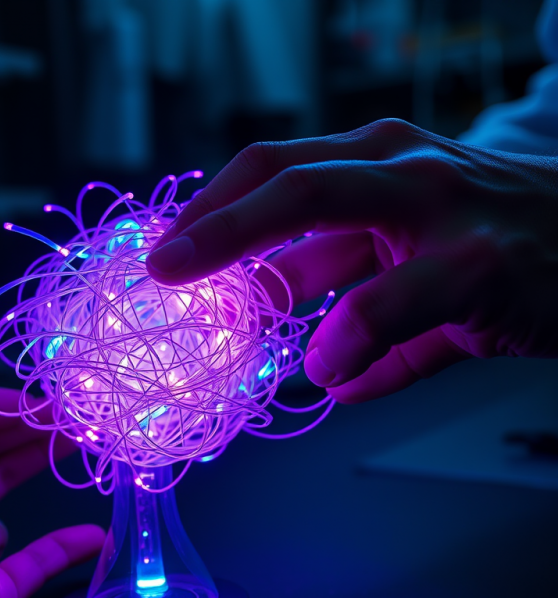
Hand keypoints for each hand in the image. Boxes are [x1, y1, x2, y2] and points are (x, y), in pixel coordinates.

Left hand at [0, 385, 103, 597]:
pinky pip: (37, 566)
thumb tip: (9, 402)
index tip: (53, 405)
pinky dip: (68, 550)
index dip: (11, 417)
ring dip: (42, 480)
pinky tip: (96, 534)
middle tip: (77, 422)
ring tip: (81, 454)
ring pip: (12, 512)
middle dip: (33, 439)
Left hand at [146, 119, 557, 402]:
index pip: (270, 170)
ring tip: (233, 336)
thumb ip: (357, 305)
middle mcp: (400, 167)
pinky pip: (389, 303)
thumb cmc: (502, 238)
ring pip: (327, 215)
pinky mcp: (479, 263)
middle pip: (282, 178)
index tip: (168, 254)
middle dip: (213, 225)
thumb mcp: (414, 254)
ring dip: (263, 278)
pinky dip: (349, 342)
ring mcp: (440, 205)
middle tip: (162, 270)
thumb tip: (315, 370)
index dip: (211, 211)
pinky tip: (330, 373)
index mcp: (373, 159)